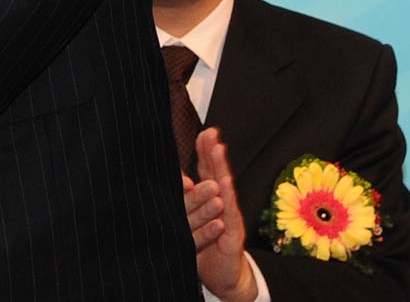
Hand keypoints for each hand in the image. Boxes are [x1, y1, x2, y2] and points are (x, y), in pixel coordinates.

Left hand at [184, 127, 256, 301]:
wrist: (223, 276)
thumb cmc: (205, 243)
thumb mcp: (190, 219)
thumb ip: (186, 199)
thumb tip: (176, 178)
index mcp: (212, 199)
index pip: (208, 171)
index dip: (206, 152)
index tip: (205, 133)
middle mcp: (223, 205)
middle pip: (218, 176)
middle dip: (215, 155)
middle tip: (213, 135)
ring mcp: (229, 220)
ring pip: (225, 194)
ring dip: (221, 173)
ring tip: (219, 154)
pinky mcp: (232, 238)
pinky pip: (228, 221)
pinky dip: (226, 208)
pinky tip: (224, 195)